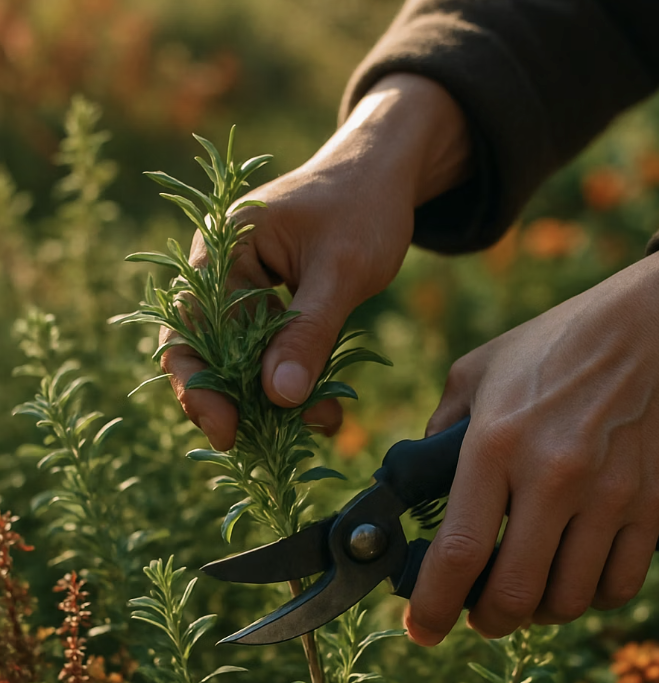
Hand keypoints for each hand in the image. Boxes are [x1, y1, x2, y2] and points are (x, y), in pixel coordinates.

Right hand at [160, 73, 470, 449]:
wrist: (385, 180)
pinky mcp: (273, 307)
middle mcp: (224, 271)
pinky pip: (273, 354)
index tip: (225, 429)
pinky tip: (326, 409)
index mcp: (223, 247)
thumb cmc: (363, 208)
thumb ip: (308, 331)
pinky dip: (296, 383)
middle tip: (261, 444)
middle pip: (208, 350)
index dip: (199, 383)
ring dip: (273, 399)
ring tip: (318, 423)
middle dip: (235, 400)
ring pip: (244, 360)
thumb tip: (279, 398)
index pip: (190, 325)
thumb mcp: (341, 270)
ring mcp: (247, 290)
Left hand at [406, 248, 658, 643]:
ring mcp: (608, 495)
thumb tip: (421, 479)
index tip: (421, 630)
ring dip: (538, 613)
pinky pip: (621, 585)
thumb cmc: (557, 345)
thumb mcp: (480, 369)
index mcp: (495, 442)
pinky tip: (576, 576)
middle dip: (486, 621)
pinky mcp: (651, 504)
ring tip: (527, 592)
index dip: (433, 605)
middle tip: (479, 613)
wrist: (657, 328)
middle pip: (513, 594)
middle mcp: (551, 476)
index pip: (458, 550)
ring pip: (568, 600)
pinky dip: (591, 597)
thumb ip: (442, 426)